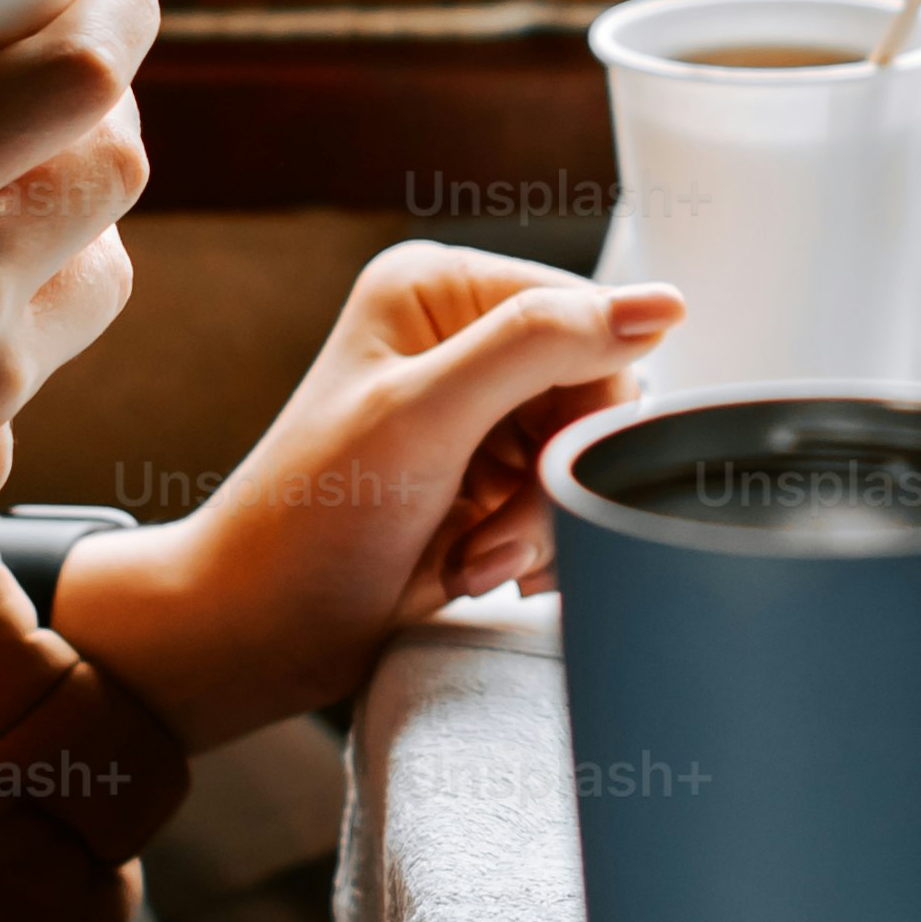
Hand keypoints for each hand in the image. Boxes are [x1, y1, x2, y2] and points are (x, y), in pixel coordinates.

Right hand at [0, 0, 160, 592]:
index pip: (81, 75)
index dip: (124, 6)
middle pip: (122, 164)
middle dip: (111, 108)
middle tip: (62, 79)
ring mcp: (1, 383)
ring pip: (106, 267)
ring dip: (81, 218)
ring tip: (14, 197)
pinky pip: (42, 360)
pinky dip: (18, 322)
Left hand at [50, 243, 678, 750]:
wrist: (257, 633)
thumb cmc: (310, 521)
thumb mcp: (424, 418)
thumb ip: (539, 346)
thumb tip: (662, 304)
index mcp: (440, 288)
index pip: (587, 318)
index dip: (587, 402)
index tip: (539, 473)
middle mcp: (462, 337)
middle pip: (595, 393)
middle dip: (556, 479)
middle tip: (495, 539)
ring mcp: (478, 412)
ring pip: (588, 456)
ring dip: (544, 526)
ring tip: (477, 563)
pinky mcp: (488, 479)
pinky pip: (568, 501)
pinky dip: (541, 549)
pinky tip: (485, 571)